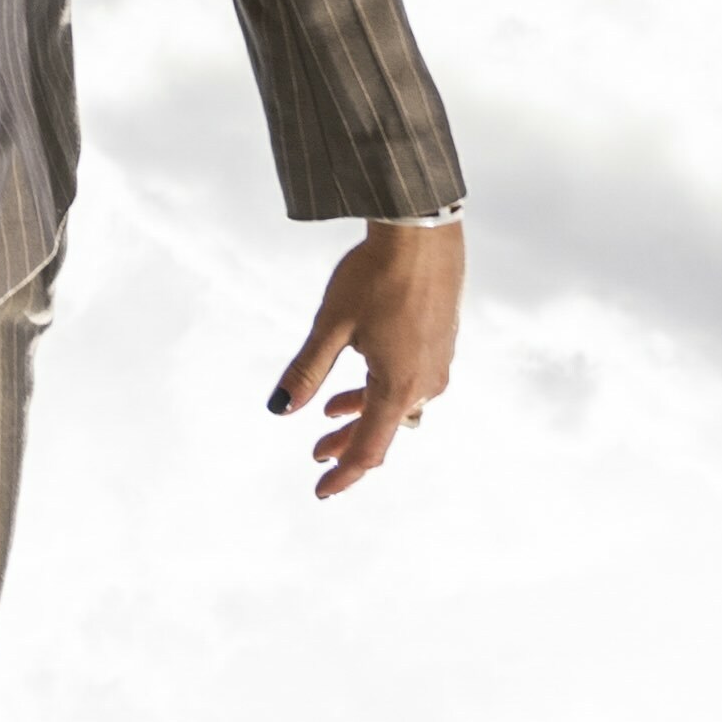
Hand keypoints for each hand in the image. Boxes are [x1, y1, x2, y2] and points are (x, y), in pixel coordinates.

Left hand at [271, 219, 461, 498]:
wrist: (423, 231)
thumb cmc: (376, 275)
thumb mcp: (331, 325)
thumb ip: (306, 371)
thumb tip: (279, 409)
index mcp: (398, 386)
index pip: (369, 449)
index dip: (344, 473)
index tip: (321, 489)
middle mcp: (425, 383)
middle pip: (384, 431)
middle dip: (348, 445)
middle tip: (315, 454)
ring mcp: (438, 363)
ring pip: (397, 407)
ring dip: (363, 415)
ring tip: (329, 415)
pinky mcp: (442, 343)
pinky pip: (411, 384)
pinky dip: (382, 392)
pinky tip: (361, 377)